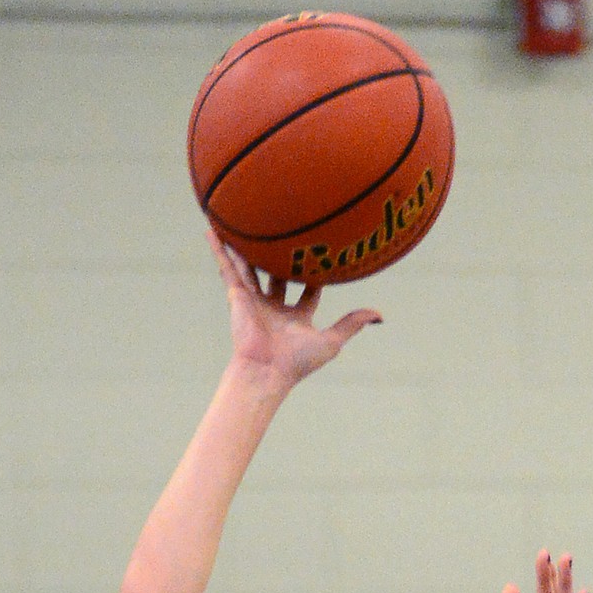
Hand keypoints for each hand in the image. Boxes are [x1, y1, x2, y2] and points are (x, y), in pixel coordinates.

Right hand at [208, 228, 380, 390]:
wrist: (267, 370)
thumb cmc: (298, 362)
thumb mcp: (332, 340)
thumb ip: (352, 324)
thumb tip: (380, 315)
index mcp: (295, 318)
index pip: (308, 291)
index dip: (316, 275)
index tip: (324, 256)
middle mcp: (274, 308)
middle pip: (279, 276)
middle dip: (283, 257)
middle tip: (289, 232)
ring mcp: (254, 300)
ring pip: (251, 266)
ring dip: (247, 246)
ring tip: (244, 221)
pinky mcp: (237, 295)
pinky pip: (227, 266)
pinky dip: (219, 249)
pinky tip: (211, 229)